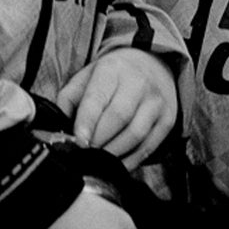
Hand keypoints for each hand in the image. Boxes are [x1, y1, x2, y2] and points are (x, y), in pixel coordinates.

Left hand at [56, 47, 177, 166]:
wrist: (152, 65)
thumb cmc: (112, 76)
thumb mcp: (86, 76)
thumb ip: (69, 99)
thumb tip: (61, 128)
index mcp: (112, 69)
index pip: (98, 97)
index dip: (87, 122)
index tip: (78, 141)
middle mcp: (138, 83)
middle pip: (118, 117)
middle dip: (98, 141)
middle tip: (85, 153)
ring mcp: (156, 102)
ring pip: (135, 135)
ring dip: (114, 153)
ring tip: (98, 160)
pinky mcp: (167, 120)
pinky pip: (148, 147)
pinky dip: (130, 161)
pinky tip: (117, 164)